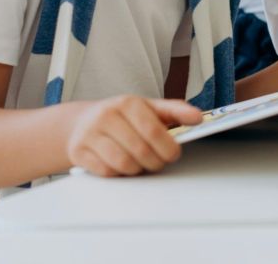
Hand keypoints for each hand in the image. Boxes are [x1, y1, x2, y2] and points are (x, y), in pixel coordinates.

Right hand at [66, 95, 201, 176]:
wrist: (81, 122)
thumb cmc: (123, 117)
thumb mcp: (149, 108)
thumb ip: (175, 112)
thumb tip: (198, 118)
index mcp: (128, 103)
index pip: (153, 130)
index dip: (168, 147)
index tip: (174, 154)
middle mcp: (107, 115)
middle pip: (141, 150)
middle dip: (155, 162)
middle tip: (158, 162)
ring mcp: (90, 134)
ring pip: (124, 164)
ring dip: (138, 169)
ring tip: (141, 163)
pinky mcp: (79, 152)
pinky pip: (107, 172)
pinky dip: (120, 174)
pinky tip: (122, 165)